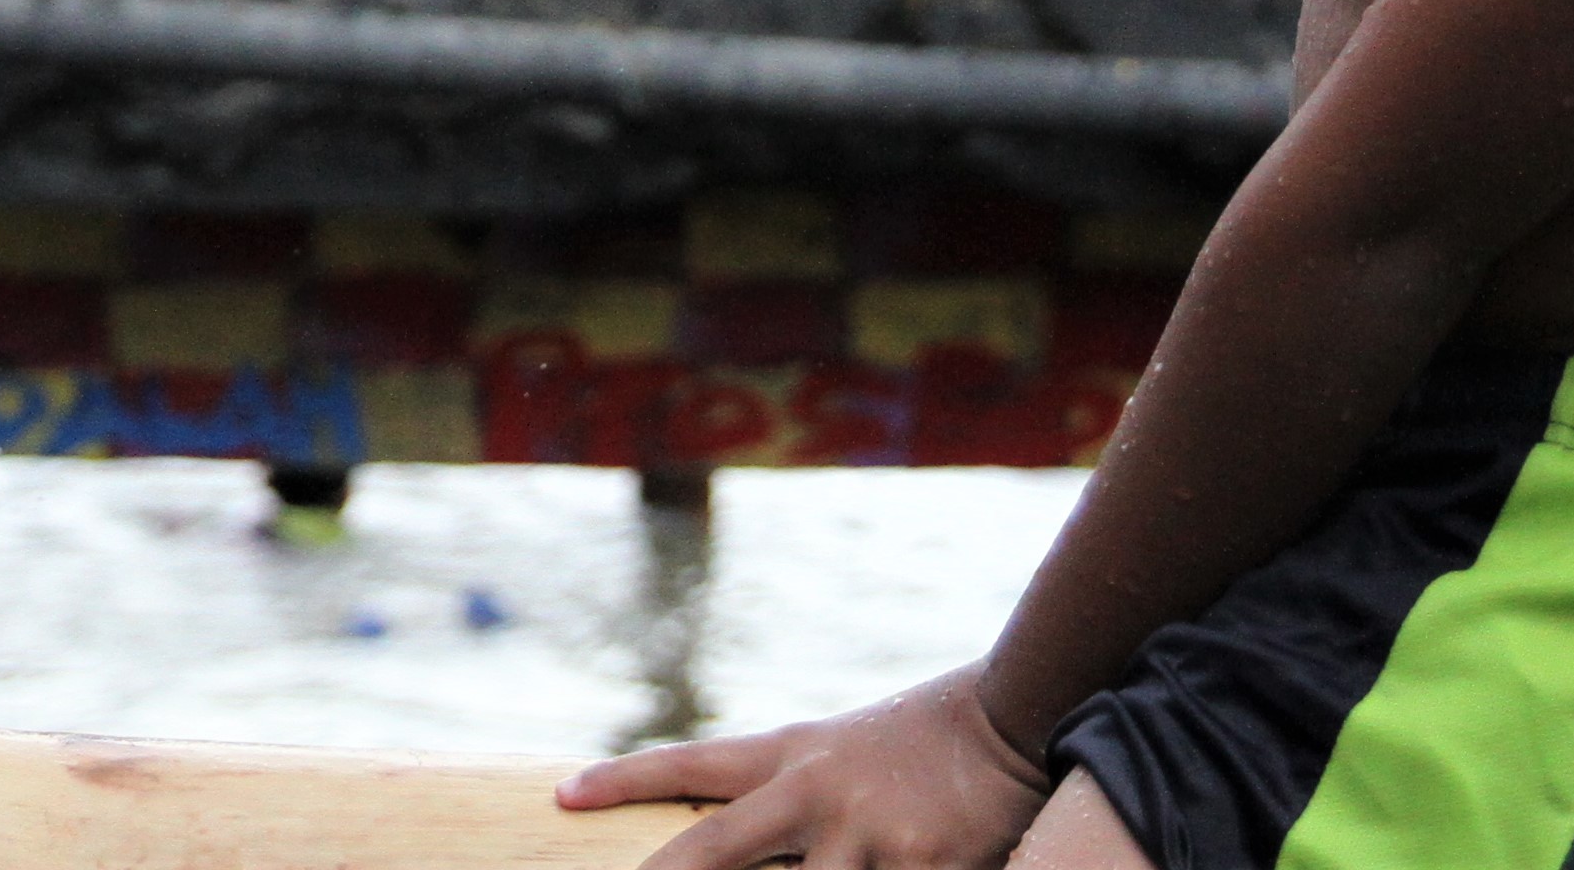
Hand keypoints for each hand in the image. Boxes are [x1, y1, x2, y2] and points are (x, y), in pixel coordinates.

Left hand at [564, 665, 1053, 869]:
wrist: (1009, 718)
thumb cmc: (914, 744)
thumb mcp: (836, 754)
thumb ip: (781, 795)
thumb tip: (721, 831)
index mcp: (788, 756)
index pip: (689, 765)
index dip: (624, 781)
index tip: (565, 796)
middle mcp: (815, 792)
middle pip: (717, 847)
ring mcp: (869, 834)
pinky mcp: (928, 867)